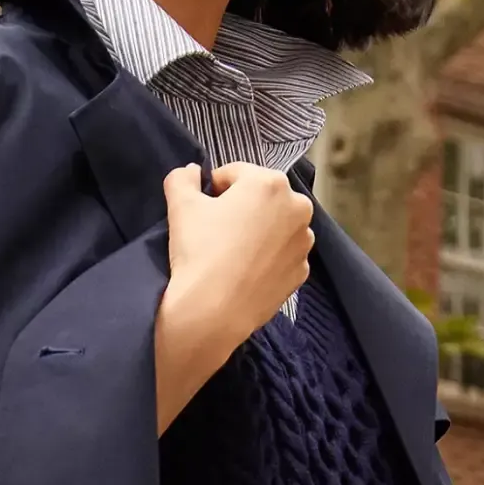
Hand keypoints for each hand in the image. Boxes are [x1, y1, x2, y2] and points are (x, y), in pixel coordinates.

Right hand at [152, 162, 313, 431]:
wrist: (213, 311)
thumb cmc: (199, 250)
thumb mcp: (180, 205)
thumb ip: (182, 178)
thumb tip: (190, 173)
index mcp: (270, 182)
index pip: (234, 174)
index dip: (213, 189)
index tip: (202, 209)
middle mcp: (297, 207)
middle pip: (261, 197)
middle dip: (241, 208)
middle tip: (216, 230)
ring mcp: (303, 242)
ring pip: (275, 226)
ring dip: (257, 231)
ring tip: (231, 253)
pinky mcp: (301, 271)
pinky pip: (281, 255)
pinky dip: (266, 257)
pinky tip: (245, 271)